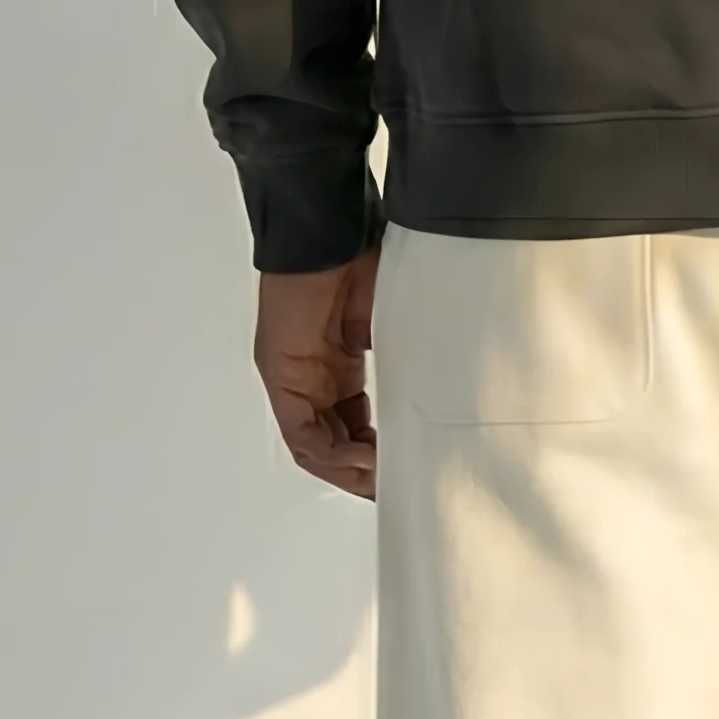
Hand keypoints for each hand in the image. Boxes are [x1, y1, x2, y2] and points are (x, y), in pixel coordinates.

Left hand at [254, 247, 381, 500]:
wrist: (332, 230)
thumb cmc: (365, 261)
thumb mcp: (394, 327)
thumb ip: (405, 364)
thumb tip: (436, 401)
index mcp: (336, 366)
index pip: (352, 427)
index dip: (378, 456)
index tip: (406, 473)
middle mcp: (310, 377)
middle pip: (331, 445)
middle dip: (362, 473)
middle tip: (394, 489)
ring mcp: (293, 378)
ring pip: (314, 447)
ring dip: (347, 471)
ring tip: (380, 482)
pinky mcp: (282, 376)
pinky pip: (302, 432)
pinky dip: (332, 454)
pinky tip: (362, 461)